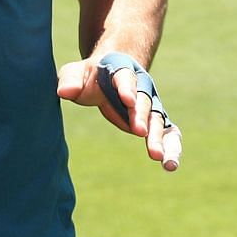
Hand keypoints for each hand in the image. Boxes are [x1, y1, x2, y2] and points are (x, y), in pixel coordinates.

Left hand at [56, 55, 181, 170]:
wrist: (110, 73)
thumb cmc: (90, 76)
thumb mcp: (75, 73)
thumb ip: (71, 80)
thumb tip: (64, 91)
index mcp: (121, 71)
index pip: (125, 78)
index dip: (127, 89)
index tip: (128, 101)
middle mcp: (141, 87)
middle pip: (144, 101)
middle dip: (142, 116)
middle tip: (139, 132)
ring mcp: (149, 104)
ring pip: (159, 120)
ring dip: (161, 139)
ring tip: (164, 161)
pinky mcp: (153, 121)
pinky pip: (167, 133)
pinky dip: (172, 147)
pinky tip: (170, 165)